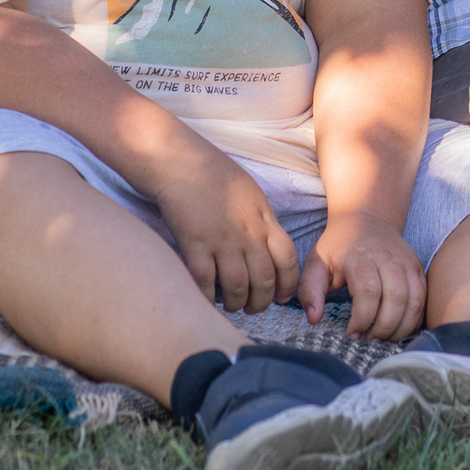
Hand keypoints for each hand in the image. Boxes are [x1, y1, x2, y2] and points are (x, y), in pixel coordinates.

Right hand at [152, 149, 301, 314]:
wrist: (181, 161)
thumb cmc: (215, 174)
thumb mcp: (251, 194)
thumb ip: (262, 221)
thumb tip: (269, 246)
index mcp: (264, 219)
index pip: (287, 260)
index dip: (288, 284)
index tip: (282, 297)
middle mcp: (247, 233)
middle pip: (264, 279)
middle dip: (261, 301)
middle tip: (253, 307)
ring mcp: (222, 240)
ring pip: (238, 287)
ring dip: (236, 303)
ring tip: (231, 305)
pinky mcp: (195, 244)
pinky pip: (205, 283)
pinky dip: (208, 298)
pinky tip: (207, 300)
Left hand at [299, 211, 426, 340]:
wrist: (367, 219)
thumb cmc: (338, 246)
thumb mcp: (316, 262)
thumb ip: (310, 290)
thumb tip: (314, 319)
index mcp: (361, 256)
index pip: (368, 292)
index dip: (362, 318)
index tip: (351, 333)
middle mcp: (388, 257)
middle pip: (396, 298)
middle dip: (384, 327)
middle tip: (369, 339)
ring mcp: (407, 262)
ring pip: (414, 300)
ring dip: (401, 327)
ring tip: (383, 339)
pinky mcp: (418, 268)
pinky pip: (423, 298)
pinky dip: (414, 319)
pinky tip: (397, 329)